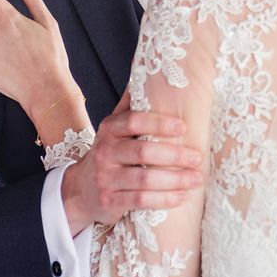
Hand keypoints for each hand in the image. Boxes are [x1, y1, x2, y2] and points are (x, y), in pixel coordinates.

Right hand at [62, 92, 204, 232]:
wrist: (79, 190)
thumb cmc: (108, 154)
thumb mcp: (113, 128)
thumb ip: (129, 106)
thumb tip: (146, 74)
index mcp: (108, 129)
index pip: (134, 121)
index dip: (159, 123)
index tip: (183, 128)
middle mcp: (105, 152)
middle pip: (143, 151)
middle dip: (175, 155)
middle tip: (197, 157)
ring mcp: (106, 178)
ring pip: (145, 179)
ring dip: (175, 180)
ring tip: (197, 178)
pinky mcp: (110, 201)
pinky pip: (141, 200)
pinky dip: (165, 199)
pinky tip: (182, 197)